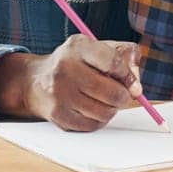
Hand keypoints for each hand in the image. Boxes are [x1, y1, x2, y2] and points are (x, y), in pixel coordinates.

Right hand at [0, 36, 143, 131]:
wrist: (36, 80)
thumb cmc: (76, 63)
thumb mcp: (99, 48)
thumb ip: (126, 57)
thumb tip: (136, 86)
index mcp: (78, 46)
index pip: (113, 62)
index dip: (128, 75)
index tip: (131, 82)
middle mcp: (65, 67)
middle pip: (111, 92)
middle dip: (123, 96)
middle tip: (121, 94)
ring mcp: (59, 92)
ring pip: (104, 112)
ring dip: (111, 110)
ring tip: (105, 101)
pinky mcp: (57, 114)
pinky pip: (92, 125)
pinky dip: (98, 120)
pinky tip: (92, 110)